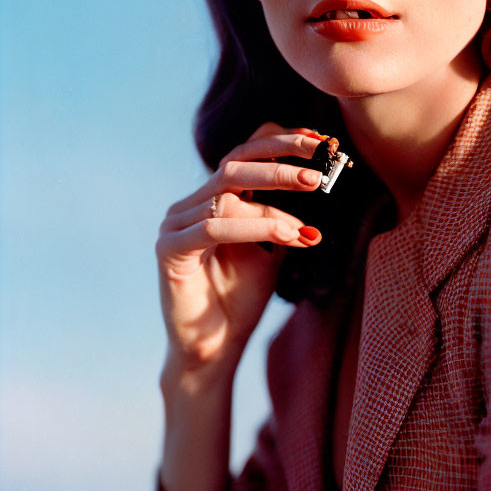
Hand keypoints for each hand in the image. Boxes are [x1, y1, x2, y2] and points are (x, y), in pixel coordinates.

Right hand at [155, 123, 323, 370]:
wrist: (213, 349)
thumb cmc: (241, 298)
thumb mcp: (271, 248)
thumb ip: (282, 216)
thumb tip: (316, 180)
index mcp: (214, 198)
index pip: (245, 152)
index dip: (280, 141)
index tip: (320, 141)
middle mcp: (193, 203)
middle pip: (236, 161)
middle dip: (281, 157)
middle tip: (319, 168)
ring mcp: (177, 223)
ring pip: (228, 191)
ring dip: (275, 193)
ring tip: (310, 202)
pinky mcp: (169, 249)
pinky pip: (213, 228)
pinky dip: (256, 226)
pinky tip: (289, 234)